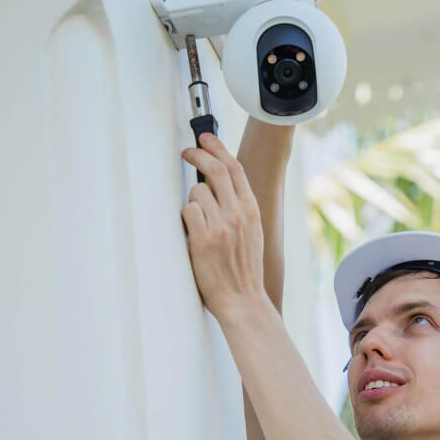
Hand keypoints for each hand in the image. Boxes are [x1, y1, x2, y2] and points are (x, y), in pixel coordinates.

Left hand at [180, 132, 266, 317]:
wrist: (243, 300)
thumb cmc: (244, 269)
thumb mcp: (252, 232)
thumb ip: (239, 207)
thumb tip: (218, 183)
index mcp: (252, 210)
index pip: (235, 168)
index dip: (218, 148)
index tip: (206, 140)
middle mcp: (238, 214)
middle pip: (215, 169)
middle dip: (197, 154)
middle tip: (186, 152)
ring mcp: (220, 225)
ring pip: (196, 192)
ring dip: (192, 201)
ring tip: (198, 222)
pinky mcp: (202, 238)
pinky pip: (187, 212)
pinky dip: (187, 219)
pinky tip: (193, 234)